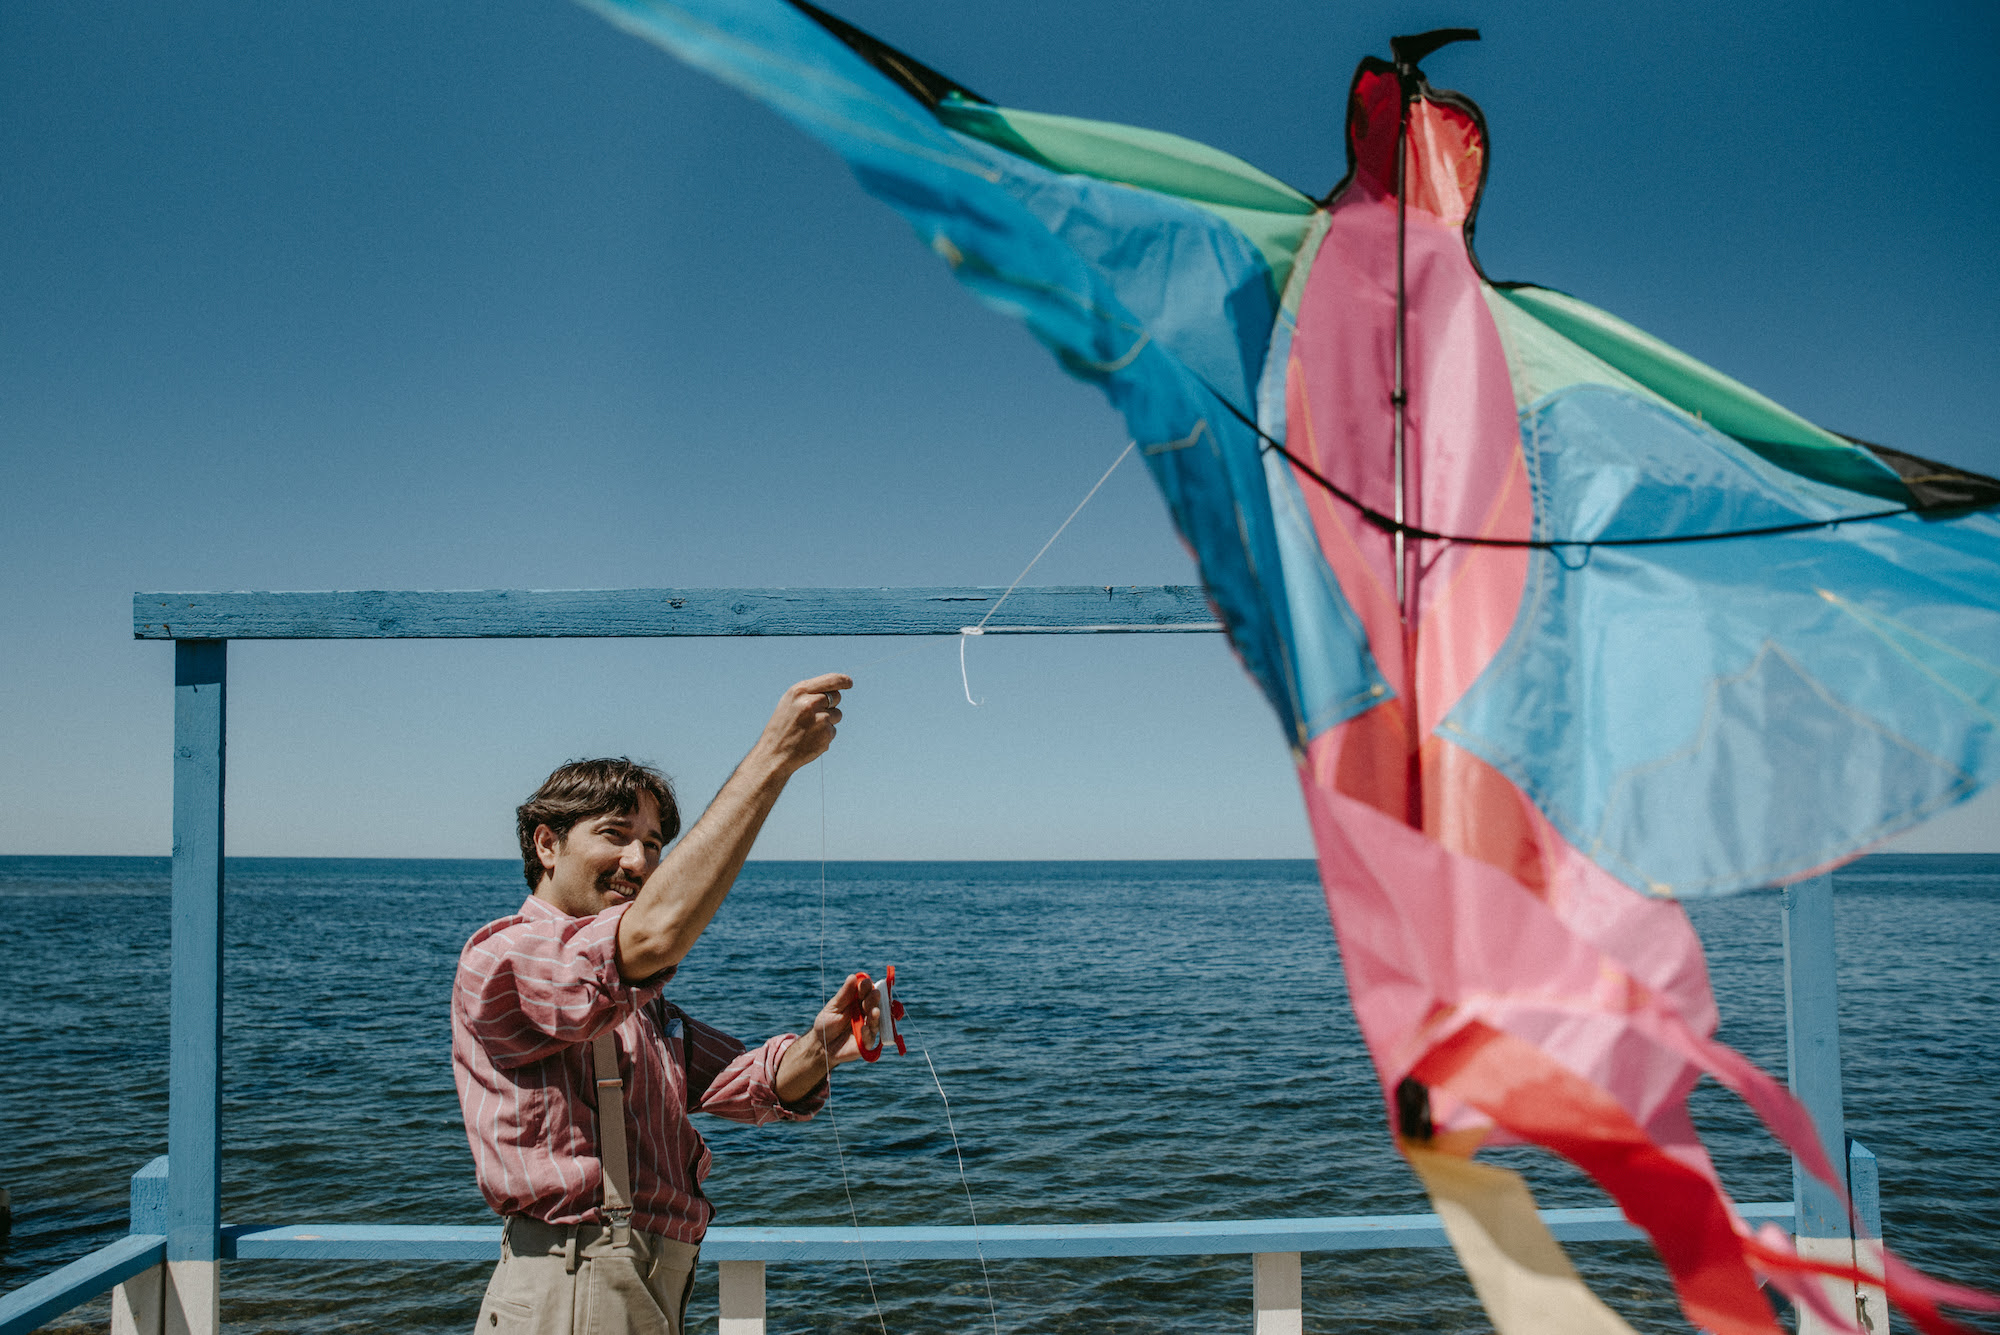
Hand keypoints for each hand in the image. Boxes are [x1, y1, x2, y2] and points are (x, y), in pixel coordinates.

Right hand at [753, 673, 851, 775]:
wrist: (774, 753)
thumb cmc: (782, 727)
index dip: (842, 680)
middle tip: (815, 714)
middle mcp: (811, 702)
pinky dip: (825, 735)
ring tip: (809, 729)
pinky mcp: (826, 733)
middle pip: (836, 697)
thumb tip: (834, 689)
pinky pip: (833, 730)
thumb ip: (809, 693)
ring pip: (837, 714)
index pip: (830, 680)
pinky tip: (810, 740)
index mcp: (800, 691)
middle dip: (831, 704)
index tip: (849, 683)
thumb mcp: (789, 703)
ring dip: (828, 721)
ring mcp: (820, 718)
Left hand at [774, 971, 882, 1102]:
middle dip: (874, 999)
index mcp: (858, 1002)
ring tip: (874, 1011)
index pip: (866, 992)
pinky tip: (864, 1028)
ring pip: (876, 1020)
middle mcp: (866, 1013)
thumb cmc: (826, 1023)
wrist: (821, 1045)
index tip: (866, 983)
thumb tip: (853, 977)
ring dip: (876, 1015)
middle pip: (874, 1004)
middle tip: (875, 994)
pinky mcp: (866, 1042)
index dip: (867, 987)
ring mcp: (868, 1027)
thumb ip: (844, 994)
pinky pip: (870, 1037)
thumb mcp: (833, 1007)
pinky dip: (868, 1033)